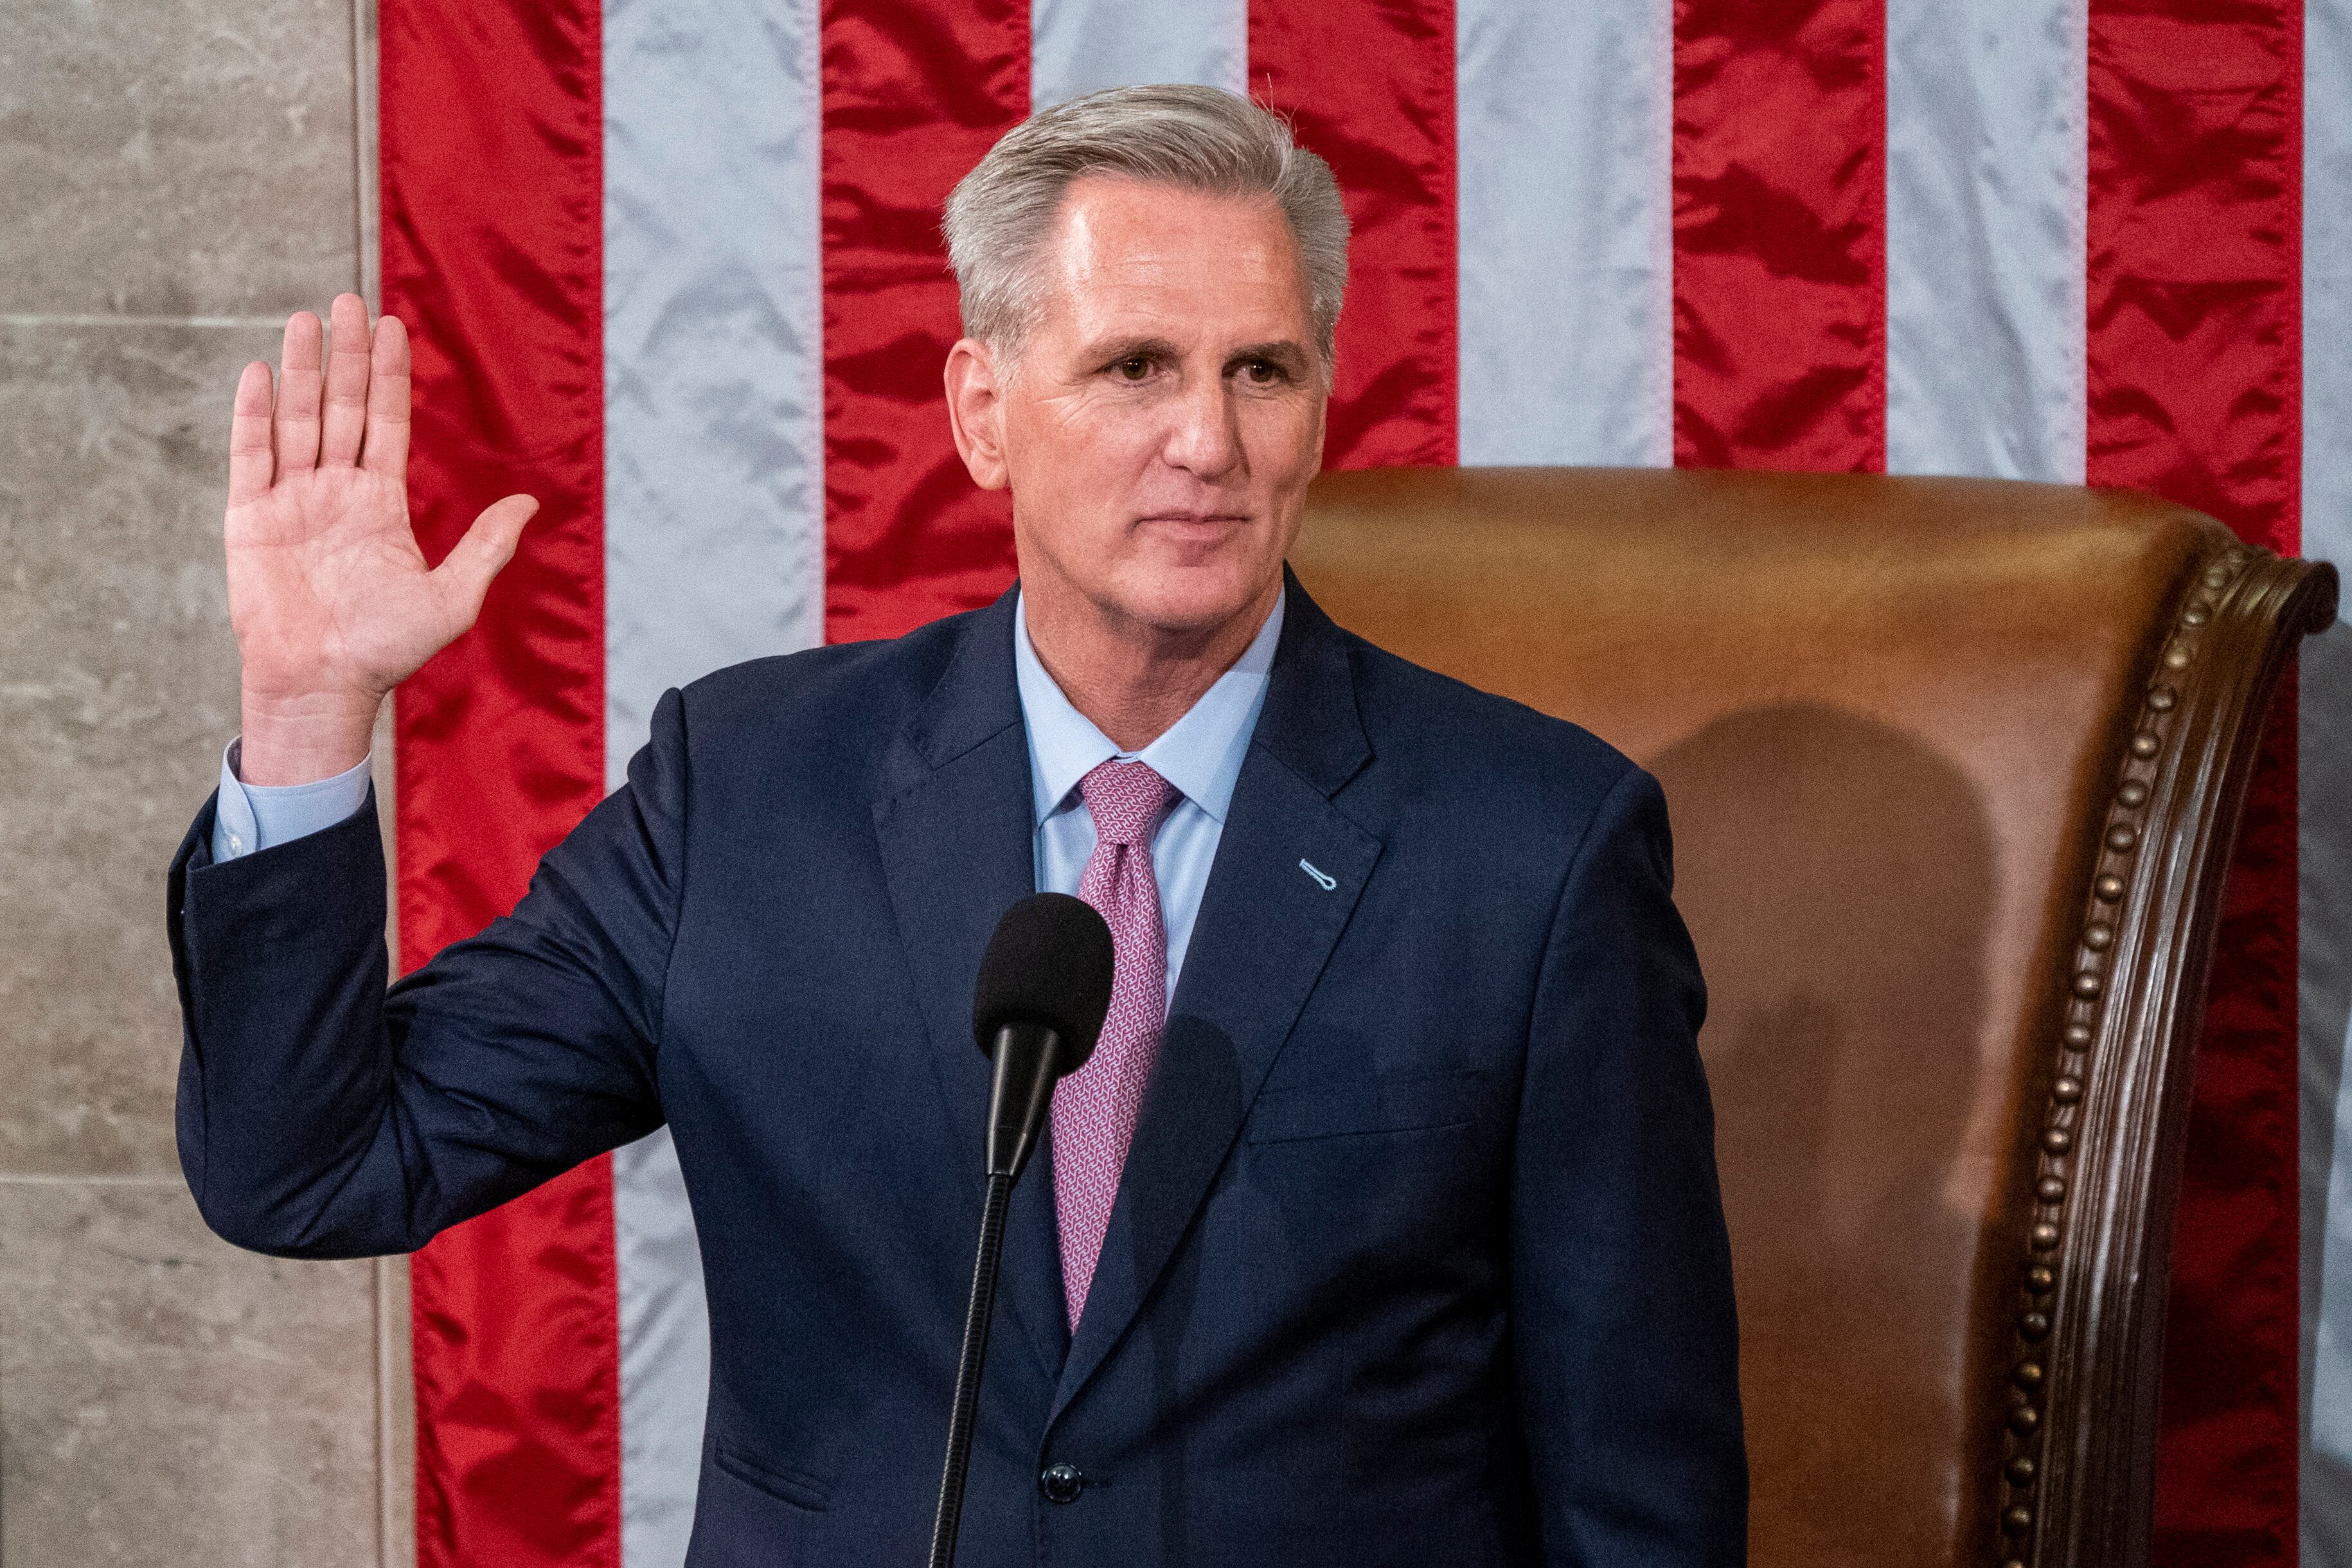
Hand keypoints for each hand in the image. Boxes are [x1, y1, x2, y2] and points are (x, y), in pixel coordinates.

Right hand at [225, 294, 536, 784]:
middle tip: (349, 300)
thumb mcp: (452, 597)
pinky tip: (262, 371)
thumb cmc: (386, 650)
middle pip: (340, 408)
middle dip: (346, 355)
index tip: (391, 327)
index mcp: (381, 505)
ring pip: (297, 420)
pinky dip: (255, 413)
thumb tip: (532, 504)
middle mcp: (336, 492)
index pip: (386, 424)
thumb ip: (486, 546)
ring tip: (308, 318)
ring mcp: (291, 500)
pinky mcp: (250, 517)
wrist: (323, 684)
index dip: (388, 377)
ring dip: (301, 369)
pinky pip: (251, 454)